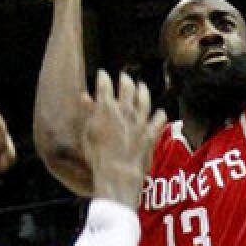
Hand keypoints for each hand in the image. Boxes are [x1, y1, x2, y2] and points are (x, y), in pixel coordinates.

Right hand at [79, 70, 165, 206]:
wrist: (118, 172)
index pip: (104, 85)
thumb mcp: (88, 132)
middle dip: (125, 80)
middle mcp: (125, 110)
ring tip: (142, 86)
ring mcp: (140, 120)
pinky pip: (158, 120)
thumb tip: (85, 97)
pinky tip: (161, 112)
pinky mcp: (150, 132)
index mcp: (106, 107)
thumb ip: (89, 112)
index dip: (103, 77)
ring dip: (143, 91)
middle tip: (124, 76)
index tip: (102, 73)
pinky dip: (160, 115)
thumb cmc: (98, 155)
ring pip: (144, 99)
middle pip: (127, 88)